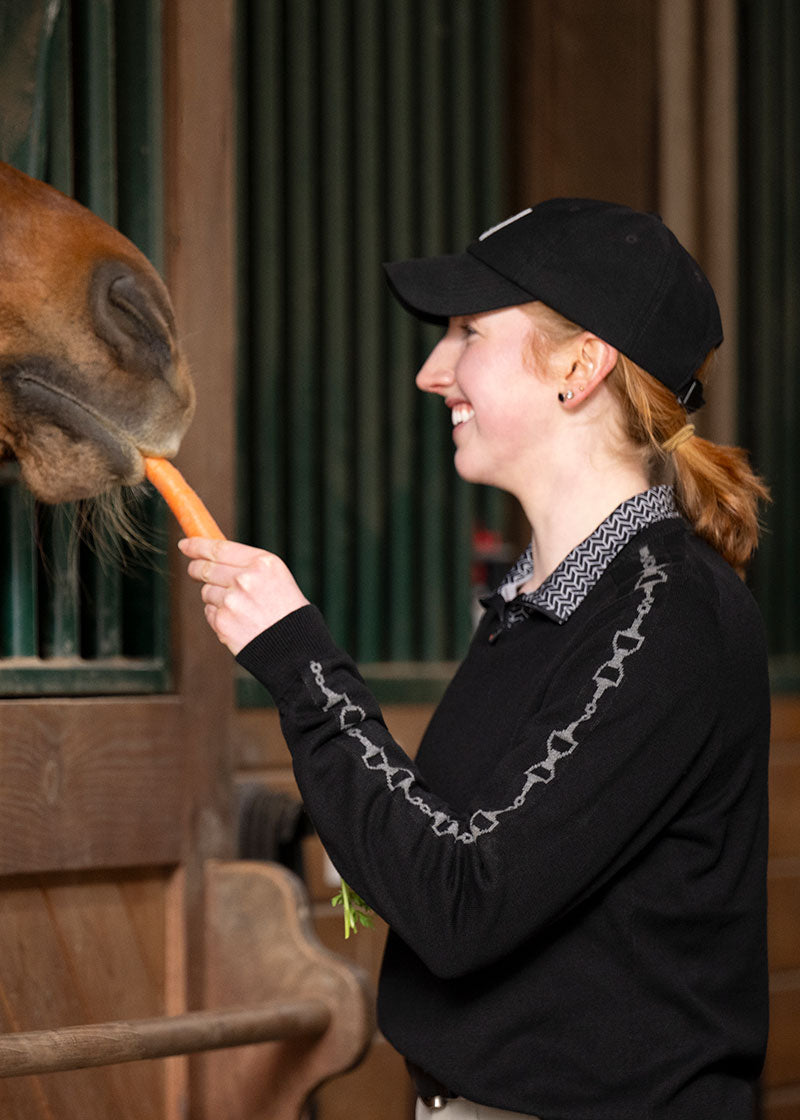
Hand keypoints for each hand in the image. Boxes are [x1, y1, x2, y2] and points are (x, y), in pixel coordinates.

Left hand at [179, 537, 309, 654]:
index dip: (197, 545)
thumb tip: (212, 556)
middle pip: (205, 568)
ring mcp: (231, 601)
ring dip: (215, 596)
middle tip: (195, 570)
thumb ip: (247, 565)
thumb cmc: (288, 610)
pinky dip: (219, 616)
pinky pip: (210, 613)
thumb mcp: (276, 577)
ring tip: (239, 607)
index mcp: (262, 563)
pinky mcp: (223, 622)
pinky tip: (239, 622)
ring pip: (206, 592)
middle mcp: (245, 579)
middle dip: (196, 568)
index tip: (185, 544)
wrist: (296, 648)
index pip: (219, 548)